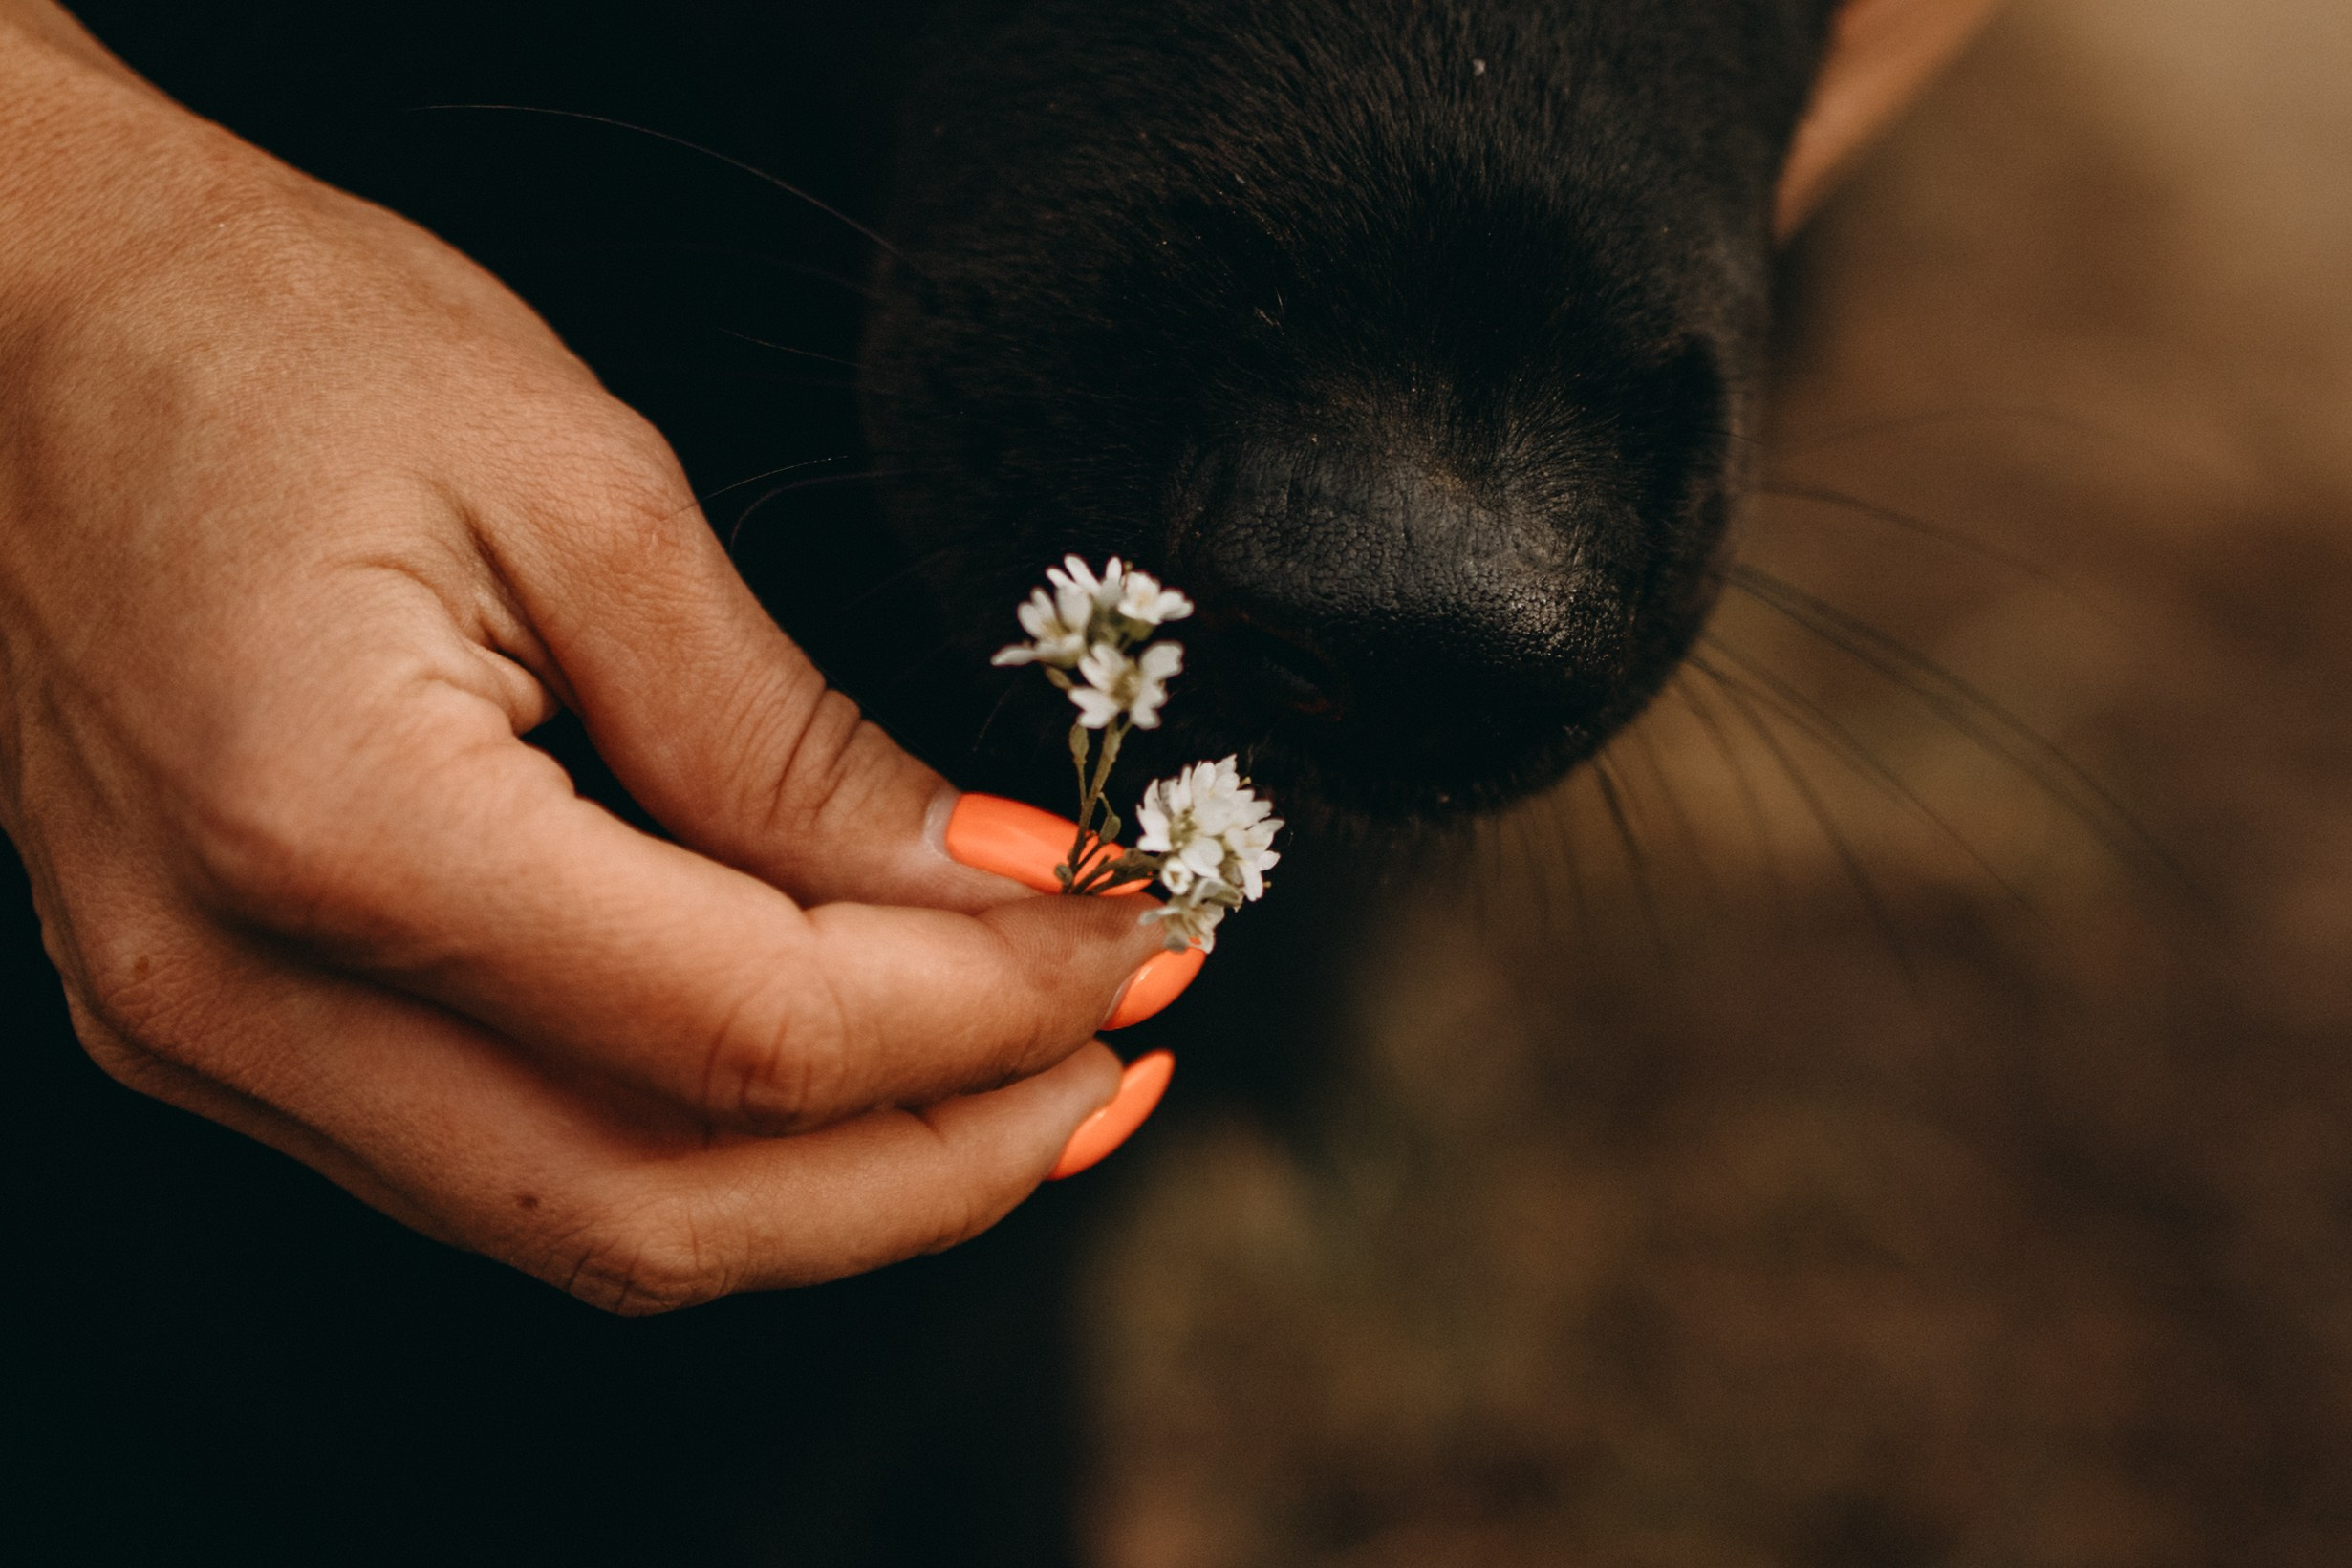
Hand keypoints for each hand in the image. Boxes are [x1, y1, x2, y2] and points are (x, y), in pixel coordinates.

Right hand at [0, 13, 1168, 1310]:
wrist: (21, 319)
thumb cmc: (273, 343)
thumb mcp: (586, 490)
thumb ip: (785, 738)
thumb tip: (988, 888)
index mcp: (332, 827)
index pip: (746, 1032)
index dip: (984, 1010)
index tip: (1134, 940)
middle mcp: (240, 992)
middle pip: (671, 1211)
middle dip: (944, 1162)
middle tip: (1119, 1065)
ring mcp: (212, 1034)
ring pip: (595, 1227)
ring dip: (843, 1189)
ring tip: (1026, 1087)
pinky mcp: (230, 1026)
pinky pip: (515, 1166)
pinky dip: (710, 1150)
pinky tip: (843, 1077)